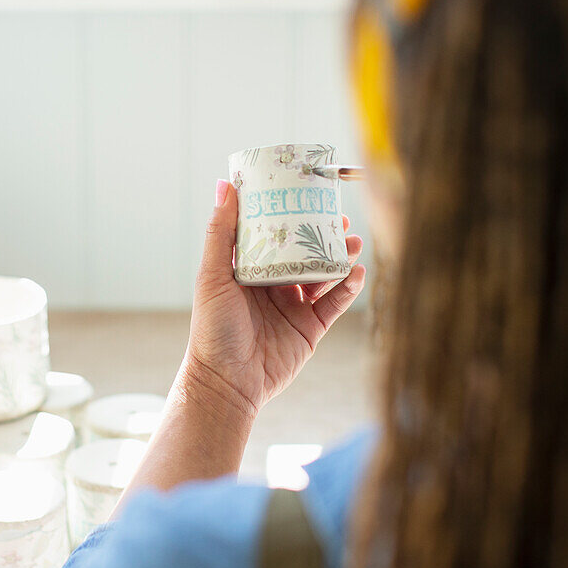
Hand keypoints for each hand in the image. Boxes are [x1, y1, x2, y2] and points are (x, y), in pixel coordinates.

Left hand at [179, 180, 365, 418]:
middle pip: (305, 253)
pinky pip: (334, 304)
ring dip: (340, 258)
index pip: (273, 236)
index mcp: (249, 270)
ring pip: (324, 275)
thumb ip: (220, 232)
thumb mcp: (212, 275)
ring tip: (353, 241)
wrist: (227, 382)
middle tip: (340, 218)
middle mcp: (273, 285)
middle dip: (323, 235)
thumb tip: (224, 185)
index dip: (291, 216)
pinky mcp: (310, 329)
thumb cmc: (212, 330)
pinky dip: (348, 288)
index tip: (307, 195)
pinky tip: (356, 273)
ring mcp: (294, 306)